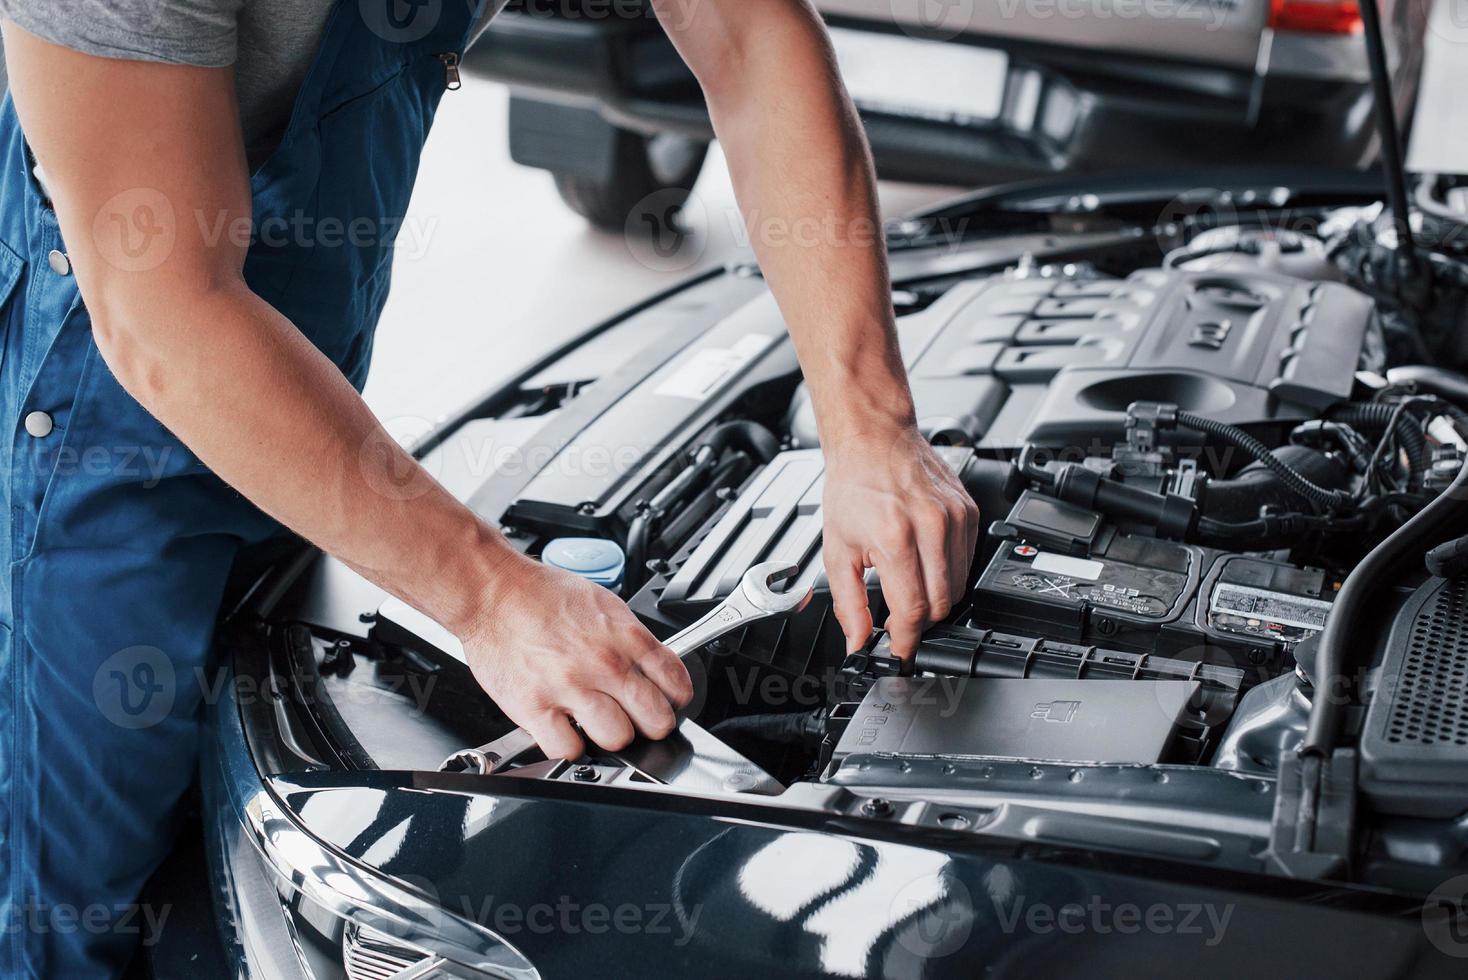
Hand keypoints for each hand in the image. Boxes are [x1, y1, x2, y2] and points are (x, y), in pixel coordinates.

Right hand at [459, 556, 692, 759]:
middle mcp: (602, 663)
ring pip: (617, 739)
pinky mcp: (535, 707)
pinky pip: (569, 750)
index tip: (668, 702)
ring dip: (611, 736)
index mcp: (624, 636)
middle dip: (651, 724)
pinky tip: (567, 730)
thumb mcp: (603, 604)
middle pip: (655, 720)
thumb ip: (630, 639)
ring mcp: (569, 687)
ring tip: (598, 723)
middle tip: (637, 719)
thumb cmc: (542, 595)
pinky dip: (570, 747)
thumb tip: (653, 667)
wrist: (494, 592)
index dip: (676, 699)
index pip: (676, 683)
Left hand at [822, 425, 980, 659]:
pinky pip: (968, 562)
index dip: (906, 639)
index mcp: (896, 538)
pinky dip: (948, 572)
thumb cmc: (854, 487)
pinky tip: (925, 561)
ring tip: (909, 585)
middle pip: (941, 605)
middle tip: (898, 618)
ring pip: (958, 587)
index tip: (898, 651)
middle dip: (919, 621)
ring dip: (935, 598)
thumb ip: (849, 604)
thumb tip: (857, 641)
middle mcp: (932, 527)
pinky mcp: (969, 512)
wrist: (874, 440)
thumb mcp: (838, 550)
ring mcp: (956, 519)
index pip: (914, 611)